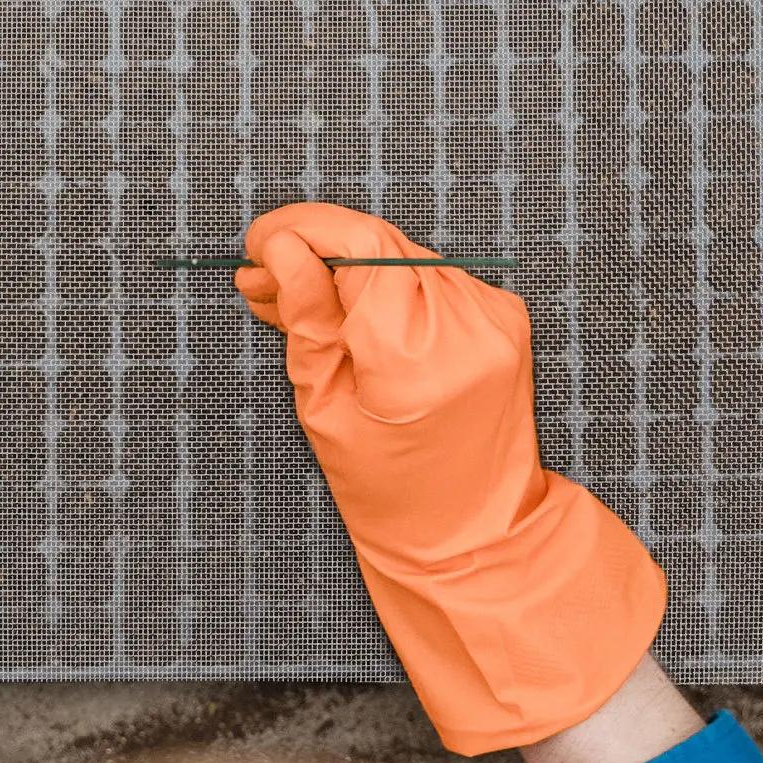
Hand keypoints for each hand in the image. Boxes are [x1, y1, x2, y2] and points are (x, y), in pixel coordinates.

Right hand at [237, 204, 667, 756]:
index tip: (257, 241)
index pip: (361, 245)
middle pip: (380, 244)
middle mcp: (469, 325)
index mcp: (419, 356)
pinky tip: (348, 312)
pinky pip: (430, 278)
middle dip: (315, 250)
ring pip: (402, 257)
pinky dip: (385, 285)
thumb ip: (307, 317)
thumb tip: (280, 248)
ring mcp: (495, 318)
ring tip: (292, 300)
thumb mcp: (325, 408)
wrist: (475, 532)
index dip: (302, 230)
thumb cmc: (388, 488)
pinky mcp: (505, 318)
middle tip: (259, 277)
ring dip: (346, 267)